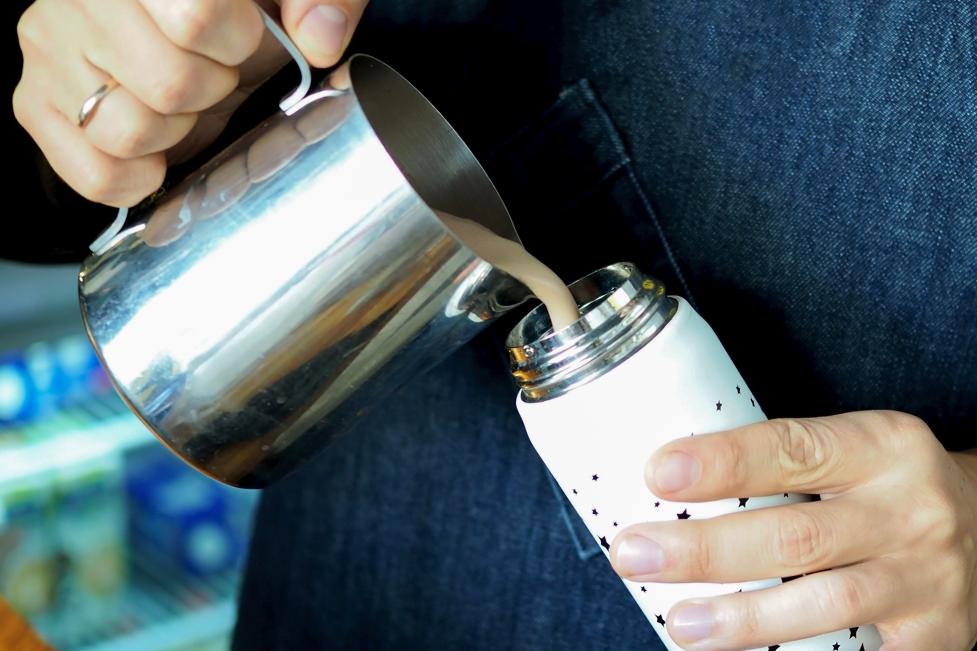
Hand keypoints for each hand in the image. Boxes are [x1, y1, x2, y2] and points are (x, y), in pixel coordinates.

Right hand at [13, 0, 369, 206]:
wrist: (171, 17)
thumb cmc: (233, 6)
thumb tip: (321, 37)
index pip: (200, 19)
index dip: (239, 44)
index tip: (240, 38)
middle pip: (168, 84)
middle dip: (210, 90)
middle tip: (209, 72)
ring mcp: (47, 49)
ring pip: (125, 131)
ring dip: (173, 131)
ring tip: (177, 102)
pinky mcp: (34, 103)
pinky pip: (94, 174)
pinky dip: (136, 178)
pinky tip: (155, 149)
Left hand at [609, 411, 976, 649]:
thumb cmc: (883, 487)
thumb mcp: (848, 453)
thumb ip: (780, 465)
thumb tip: (669, 486)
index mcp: (879, 446)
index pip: (790, 449)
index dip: (721, 463)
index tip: (658, 474)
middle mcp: (908, 510)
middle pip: (795, 535)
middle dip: (706, 551)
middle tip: (635, 556)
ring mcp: (925, 577)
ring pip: (823, 604)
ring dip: (742, 619)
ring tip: (681, 623)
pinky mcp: (934, 636)